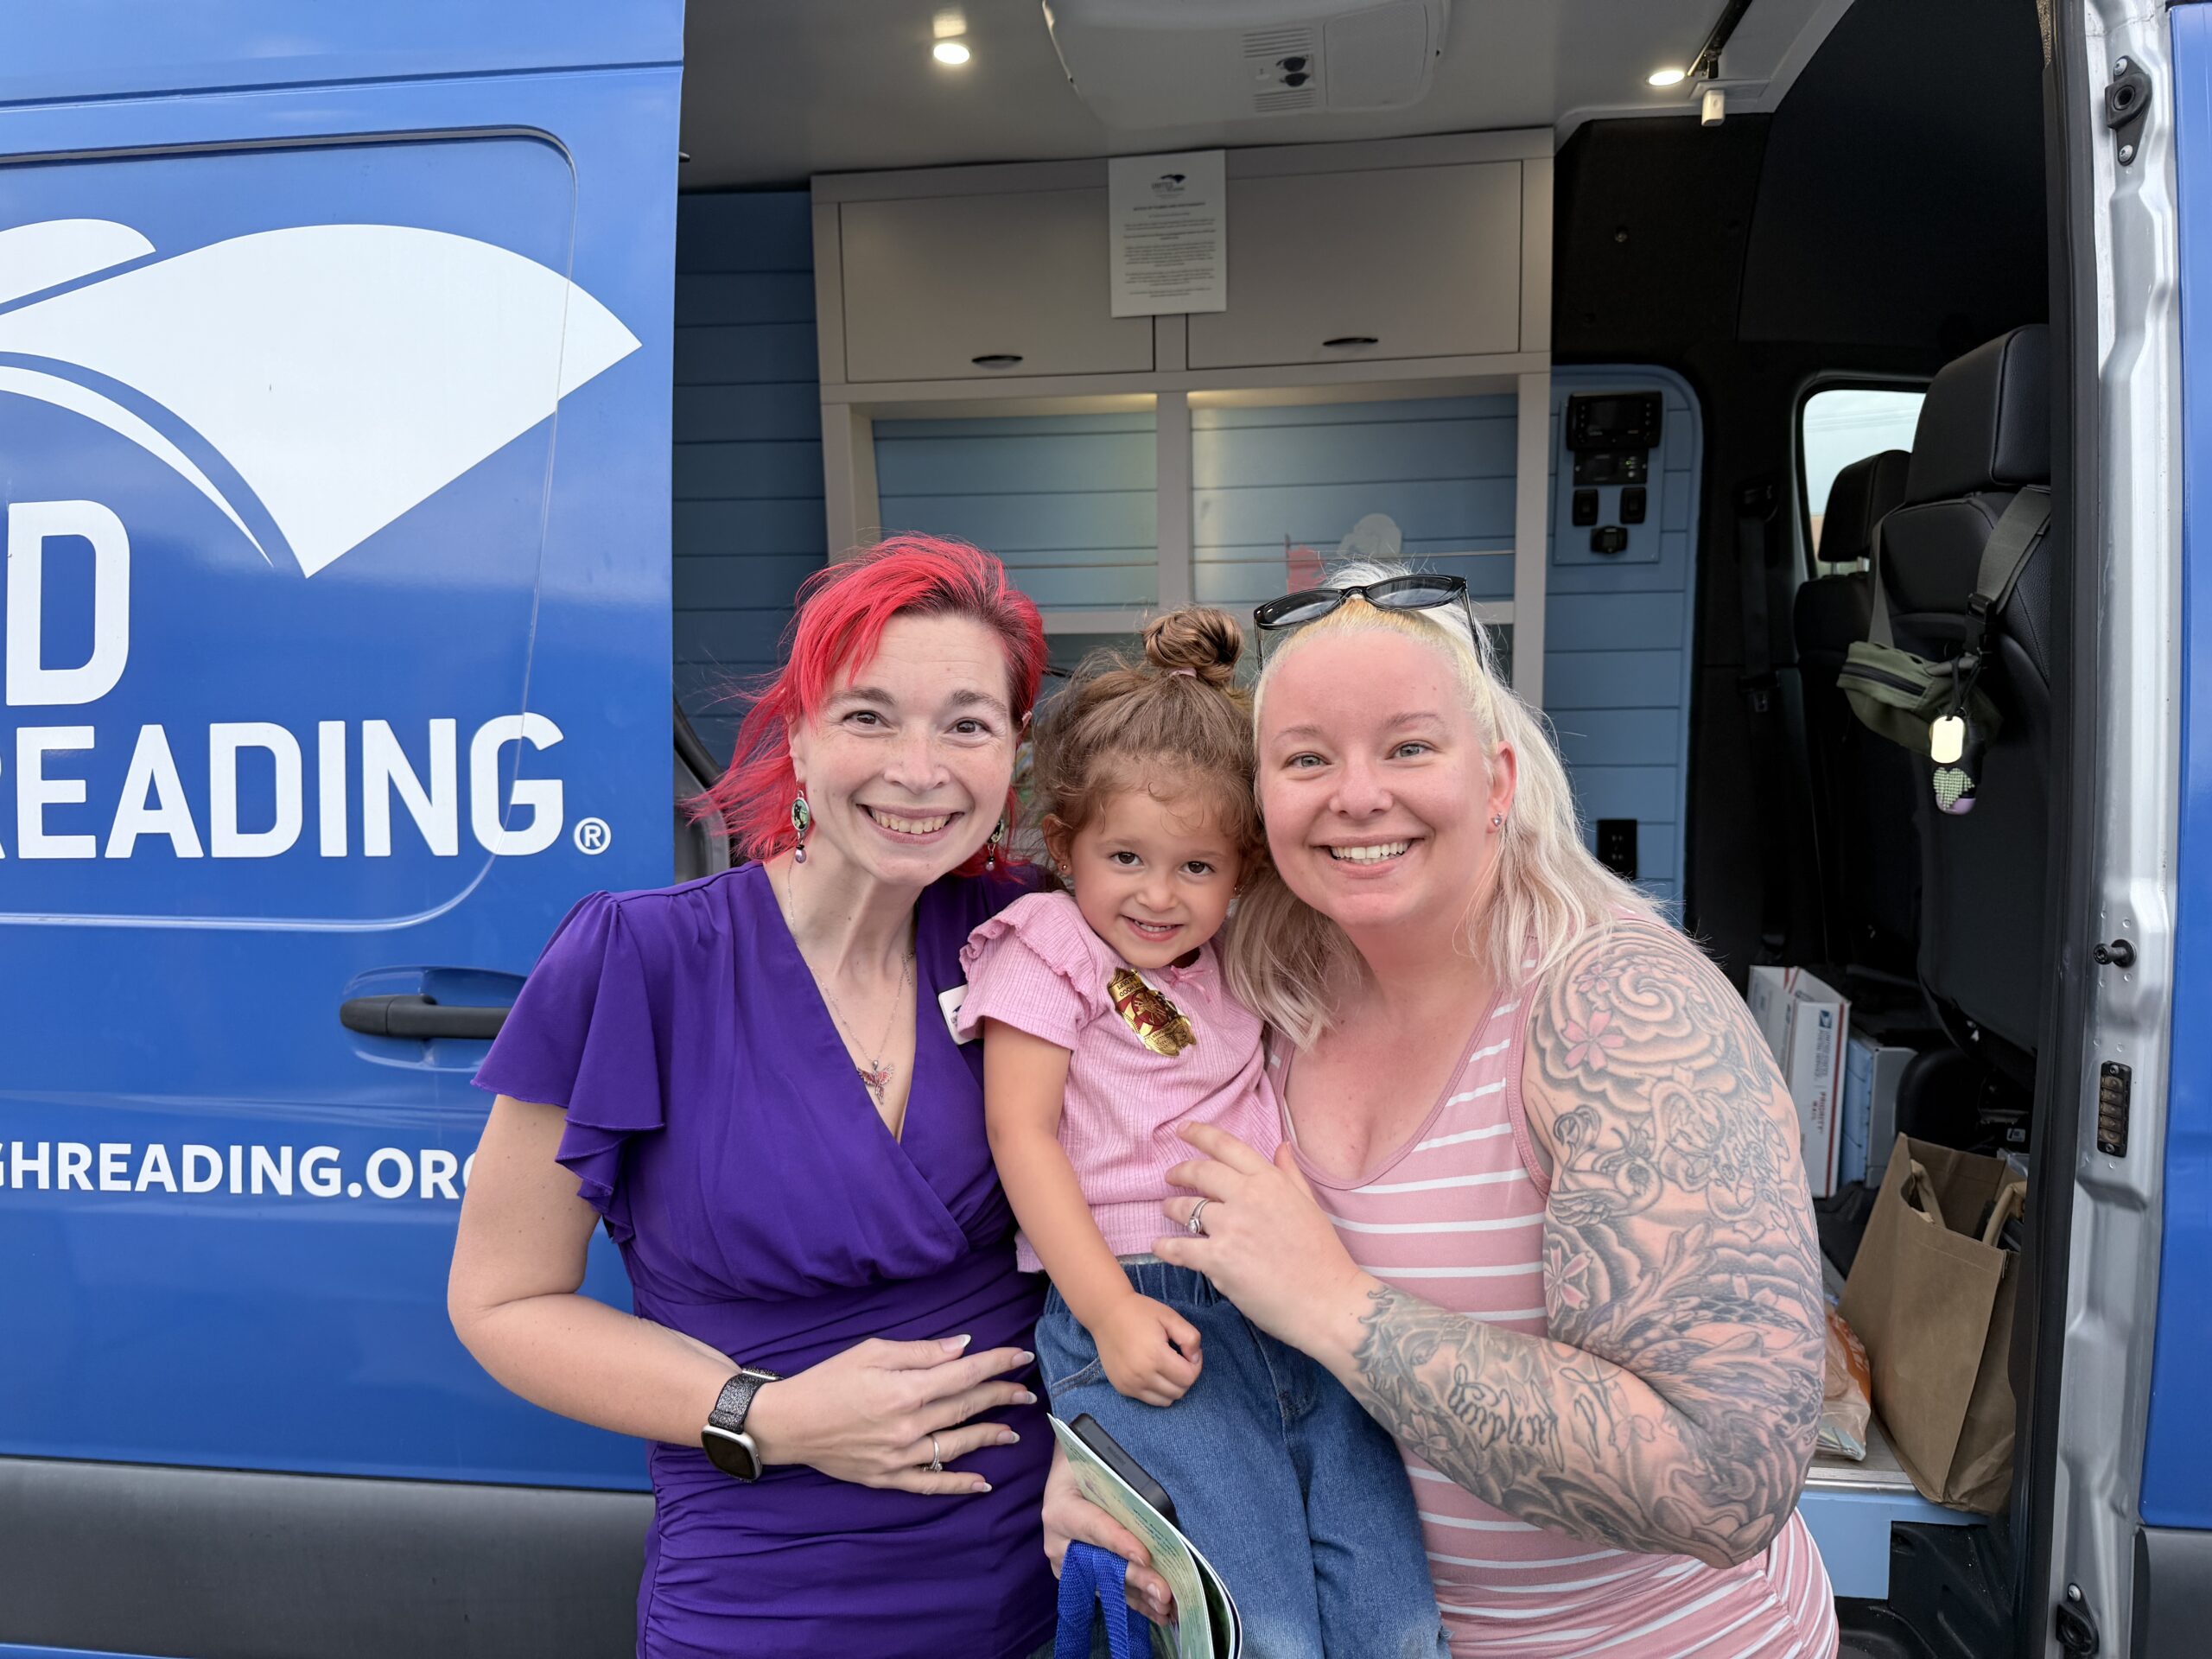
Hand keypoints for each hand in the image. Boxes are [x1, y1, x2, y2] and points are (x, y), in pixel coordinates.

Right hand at [743, 1334, 1032, 1495]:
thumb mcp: (872, 1352)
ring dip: (988, 1437)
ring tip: (1012, 1431)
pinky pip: (931, 1485)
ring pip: (956, 1447)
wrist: (787, 1423)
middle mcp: (907, 1426)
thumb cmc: (828, 1379)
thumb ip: (921, 1352)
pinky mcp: (887, 1478)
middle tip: (1026, 1391)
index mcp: (905, 1390)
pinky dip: (959, 1485)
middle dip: (1000, 1397)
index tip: (1021, 1356)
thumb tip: (963, 1348)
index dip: (997, 1364)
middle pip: (966, 1409)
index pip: (965, 1375)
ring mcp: (899, 1456)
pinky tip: (983, 1482)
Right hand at [1043, 1444, 1174, 1621]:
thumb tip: (1156, 1513)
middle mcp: (1058, 1543)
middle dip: (1137, 1579)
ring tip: (1166, 1608)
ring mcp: (1066, 1563)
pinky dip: (1133, 1600)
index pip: (1095, 1528)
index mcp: (1061, 1510)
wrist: (1068, 1472)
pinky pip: (1106, 1590)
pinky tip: (1155, 1610)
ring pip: (1106, 1583)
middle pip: (1102, 1563)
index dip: (1120, 1542)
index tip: (1146, 1557)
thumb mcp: (1099, 1468)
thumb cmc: (1086, 1464)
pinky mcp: (1076, 1575)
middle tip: (1164, 1592)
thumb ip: (1122, 1491)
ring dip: (1139, 1597)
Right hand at [1094, 1293, 1201, 1405]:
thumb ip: (1190, 1337)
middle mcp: (1142, 1375)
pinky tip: (1153, 1372)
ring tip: (1167, 1367)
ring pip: (1166, 1400)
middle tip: (1179, 1358)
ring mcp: (1130, 1384)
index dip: (1195, 1365)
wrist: (1106, 1314)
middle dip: (1186, 1376)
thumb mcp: (1170, 1316)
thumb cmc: (1140, 1312)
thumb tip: (1195, 1358)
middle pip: (1179, 1391)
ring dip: (1173, 1387)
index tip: (1188, 1352)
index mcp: (1155, 1356)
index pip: (1189, 1377)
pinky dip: (1157, 1390)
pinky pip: (1149, 1400)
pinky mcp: (1122, 1388)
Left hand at [1155, 1124, 1377, 1357]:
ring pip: (1186, 1208)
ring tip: (1168, 1211)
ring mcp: (1230, 1227)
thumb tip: (1282, 1146)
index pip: (1227, 1147)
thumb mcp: (1310, 1206)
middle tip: (1170, 1176)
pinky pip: (1179, 1248)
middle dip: (1180, 1172)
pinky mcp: (1218, 1260)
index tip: (1183, 1130)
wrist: (1327, 1300)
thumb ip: (1290, 1175)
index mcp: (1270, 1181)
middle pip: (1200, 1172)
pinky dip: (1166, 1247)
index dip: (1200, 1134)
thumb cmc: (1324, 1257)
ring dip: (1171, 1209)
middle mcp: (1247, 1197)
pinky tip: (1160, 1246)